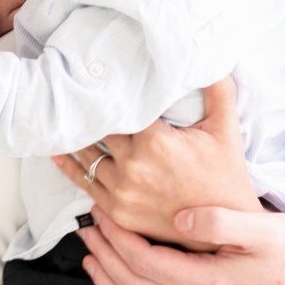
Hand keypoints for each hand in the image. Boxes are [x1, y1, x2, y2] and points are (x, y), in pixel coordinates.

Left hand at [48, 77, 259, 244]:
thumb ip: (218, 89)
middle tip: (71, 93)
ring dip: (74, 138)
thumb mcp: (226, 127)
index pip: (117, 107)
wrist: (224, 229)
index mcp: (155, 140)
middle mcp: (134, 166)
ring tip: (61, 120)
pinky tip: (58, 154)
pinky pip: (85, 184)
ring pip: (86, 156)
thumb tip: (213, 55)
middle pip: (97, 130)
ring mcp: (123, 192)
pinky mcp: (118, 212)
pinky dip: (70, 167)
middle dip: (88, 113)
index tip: (93, 77)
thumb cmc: (226, 174)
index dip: (105, 93)